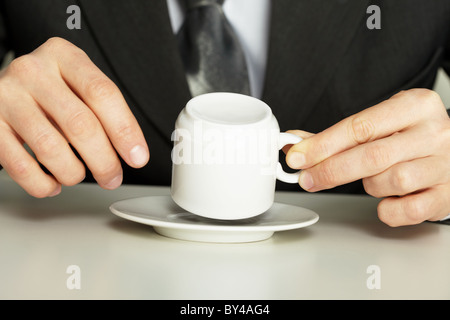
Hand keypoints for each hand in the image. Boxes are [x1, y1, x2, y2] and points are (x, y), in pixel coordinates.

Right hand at [0, 37, 148, 196]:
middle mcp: (33, 71)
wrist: (5, 87)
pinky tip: (53, 183)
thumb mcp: (78, 84)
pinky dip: (42, 184)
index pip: (102, 94)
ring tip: (78, 175)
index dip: (125, 131)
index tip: (138, 157)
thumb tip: (132, 152)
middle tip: (112, 177)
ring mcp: (7, 97)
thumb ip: (104, 111)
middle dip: (104, 161)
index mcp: (64, 56)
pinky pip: (20, 166)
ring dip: (73, 173)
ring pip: (51, 148)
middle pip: (80, 124)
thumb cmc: (51, 89)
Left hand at [286, 89, 449, 225]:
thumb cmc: (411, 136)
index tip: (297, 157)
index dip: (322, 145)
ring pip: (389, 181)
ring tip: (374, 178)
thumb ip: (337, 135)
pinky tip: (388, 199)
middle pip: (371, 156)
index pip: (359, 126)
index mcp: (415, 106)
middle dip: (331, 171)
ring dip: (369, 186)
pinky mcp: (448, 195)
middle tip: (307, 179)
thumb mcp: (380, 123)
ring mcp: (445, 165)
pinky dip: (388, 209)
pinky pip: (407, 210)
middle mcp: (434, 133)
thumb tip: (295, 144)